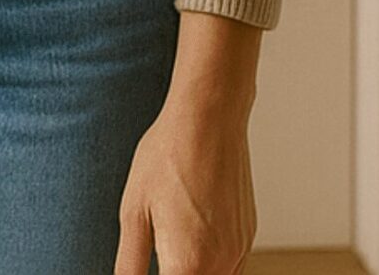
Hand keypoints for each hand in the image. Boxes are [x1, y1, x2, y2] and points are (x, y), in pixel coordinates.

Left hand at [113, 94, 256, 274]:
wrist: (209, 119)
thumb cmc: (167, 158)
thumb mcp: (133, 212)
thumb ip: (130, 264)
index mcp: (189, 264)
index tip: (149, 265)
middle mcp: (222, 263)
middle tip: (157, 253)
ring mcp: (240, 250)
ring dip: (192, 273)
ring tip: (169, 244)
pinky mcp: (248, 235)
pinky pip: (230, 267)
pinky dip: (210, 266)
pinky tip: (188, 241)